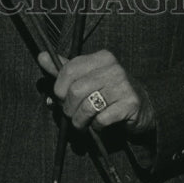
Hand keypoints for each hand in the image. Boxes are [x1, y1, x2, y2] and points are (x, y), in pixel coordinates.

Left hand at [38, 49, 155, 134]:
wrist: (143, 106)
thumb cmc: (108, 90)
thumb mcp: (87, 76)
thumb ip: (64, 69)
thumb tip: (41, 56)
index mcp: (101, 57)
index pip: (69, 69)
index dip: (59, 87)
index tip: (59, 98)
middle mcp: (113, 68)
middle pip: (76, 90)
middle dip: (68, 107)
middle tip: (70, 114)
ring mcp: (124, 85)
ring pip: (88, 106)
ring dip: (80, 120)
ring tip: (81, 124)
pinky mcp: (131, 104)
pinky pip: (102, 119)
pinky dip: (96, 126)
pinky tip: (98, 124)